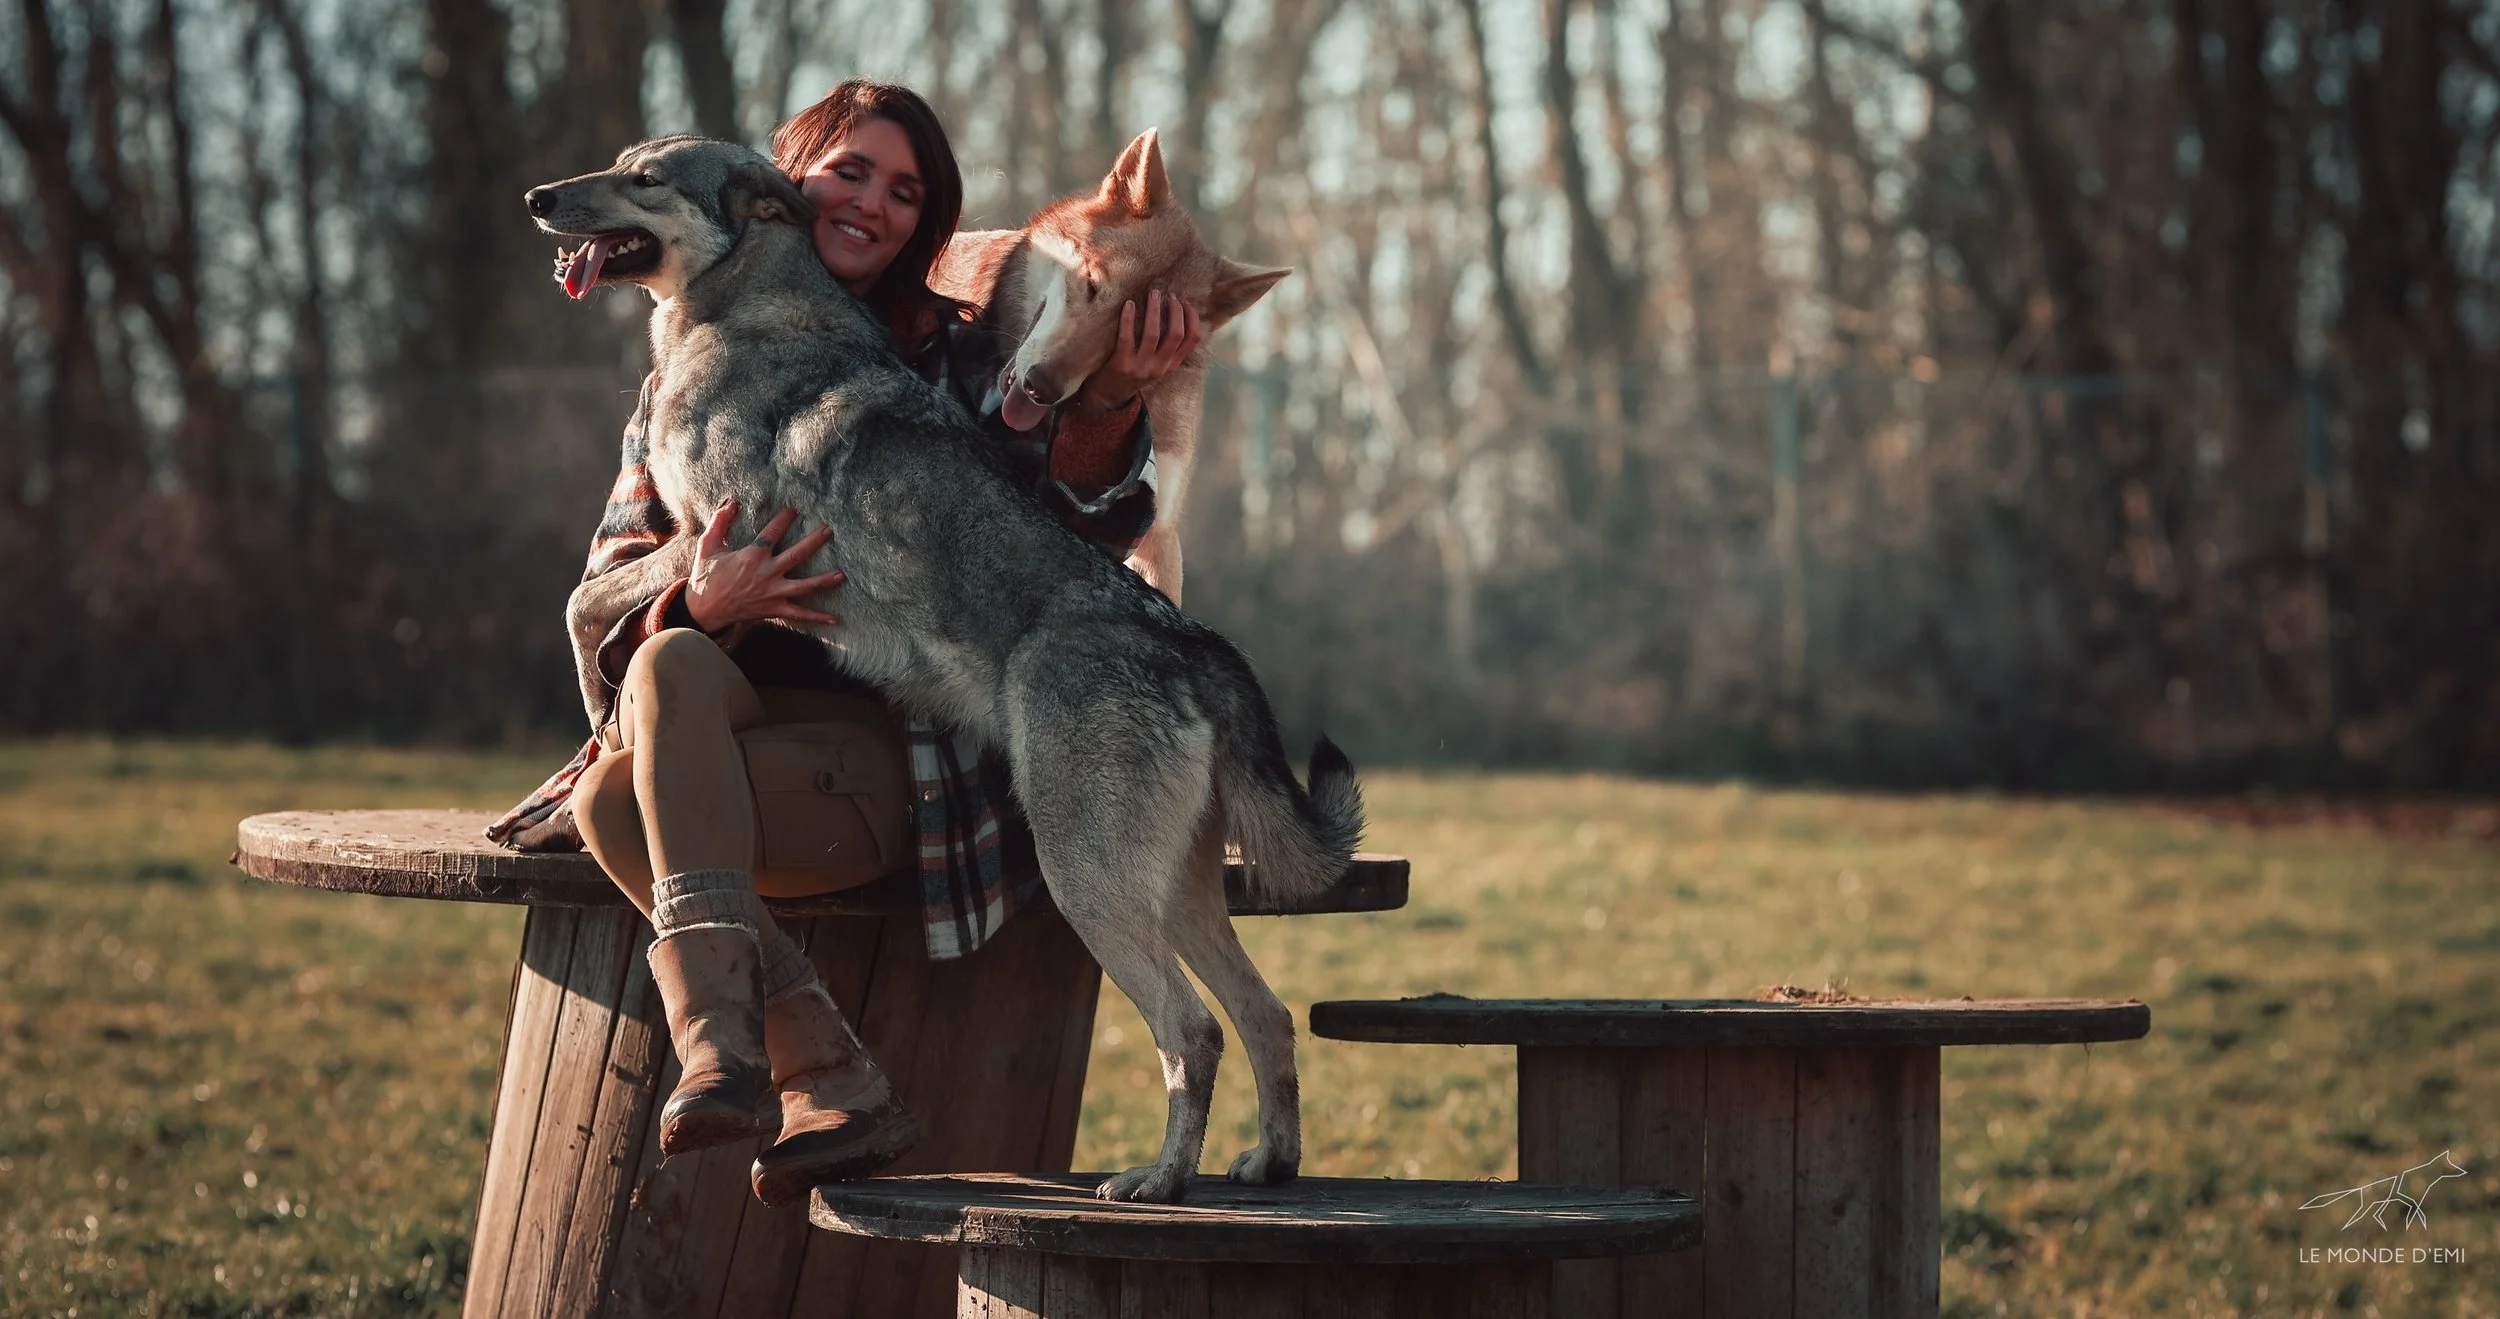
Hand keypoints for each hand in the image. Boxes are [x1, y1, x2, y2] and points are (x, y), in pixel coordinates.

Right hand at [684, 500, 846, 630]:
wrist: (704, 610)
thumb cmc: (706, 576)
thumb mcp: (707, 546)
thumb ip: (719, 522)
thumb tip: (732, 502)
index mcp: (752, 556)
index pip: (773, 532)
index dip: (784, 519)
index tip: (794, 510)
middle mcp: (766, 573)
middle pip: (797, 555)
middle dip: (814, 542)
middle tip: (828, 530)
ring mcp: (773, 593)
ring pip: (804, 585)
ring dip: (824, 580)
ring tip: (841, 575)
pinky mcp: (774, 610)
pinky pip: (800, 614)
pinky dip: (818, 617)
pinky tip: (836, 619)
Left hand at [1080, 288, 1204, 409]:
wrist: (1108, 396)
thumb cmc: (1134, 373)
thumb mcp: (1156, 365)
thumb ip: (1166, 348)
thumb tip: (1176, 314)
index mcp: (1171, 365)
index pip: (1192, 340)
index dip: (1192, 318)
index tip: (1186, 303)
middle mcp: (1159, 367)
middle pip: (1176, 335)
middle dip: (1175, 311)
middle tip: (1169, 296)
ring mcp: (1141, 367)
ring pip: (1153, 334)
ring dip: (1154, 310)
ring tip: (1153, 293)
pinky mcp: (1121, 364)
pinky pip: (1127, 337)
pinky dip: (1128, 318)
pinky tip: (1129, 304)